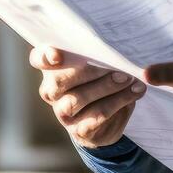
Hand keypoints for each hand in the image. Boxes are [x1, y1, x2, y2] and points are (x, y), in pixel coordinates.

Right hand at [29, 46, 145, 148]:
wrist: (103, 120)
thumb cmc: (99, 78)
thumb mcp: (95, 62)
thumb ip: (95, 51)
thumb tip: (115, 42)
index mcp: (50, 69)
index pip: (38, 59)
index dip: (44, 57)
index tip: (56, 55)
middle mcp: (51, 91)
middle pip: (59, 80)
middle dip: (88, 71)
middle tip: (114, 64)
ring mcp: (63, 113)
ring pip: (78, 99)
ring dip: (106, 87)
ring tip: (129, 78)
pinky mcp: (79, 130)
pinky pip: (97, 116)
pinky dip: (118, 102)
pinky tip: (135, 92)